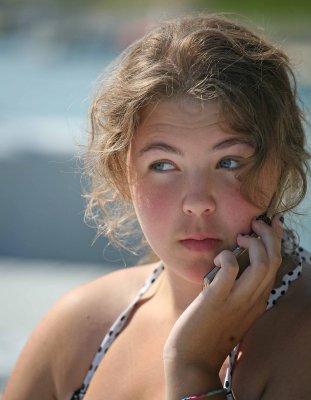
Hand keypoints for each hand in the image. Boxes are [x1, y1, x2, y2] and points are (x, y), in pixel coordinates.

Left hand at [163, 215, 282, 397]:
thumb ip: (238, 289)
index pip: (276, 265)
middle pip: (273, 260)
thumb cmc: (208, 330)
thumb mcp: (232, 310)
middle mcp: (253, 300)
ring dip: (254, 243)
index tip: (271, 224)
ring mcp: (236, 301)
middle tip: (255, 223)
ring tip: (240, 236)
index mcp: (258, 301)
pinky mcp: (216, 300)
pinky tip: (217, 256)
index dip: (275, 240)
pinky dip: (226, 256)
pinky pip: (230, 270)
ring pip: (261, 264)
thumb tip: (235, 261)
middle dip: (268, 235)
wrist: (192, 359)